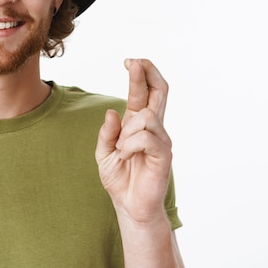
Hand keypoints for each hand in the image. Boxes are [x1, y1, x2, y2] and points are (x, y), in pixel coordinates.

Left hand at [96, 59, 172, 223]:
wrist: (129, 206)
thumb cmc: (119, 179)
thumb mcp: (104, 153)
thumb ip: (106, 133)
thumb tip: (112, 111)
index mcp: (138, 124)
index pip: (144, 92)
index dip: (140, 74)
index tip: (130, 61)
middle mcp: (153, 128)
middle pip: (159, 91)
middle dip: (148, 72)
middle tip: (135, 62)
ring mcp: (160, 139)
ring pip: (145, 117)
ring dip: (127, 132)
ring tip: (122, 150)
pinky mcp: (164, 154)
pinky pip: (146, 137)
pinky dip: (130, 145)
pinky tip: (127, 156)